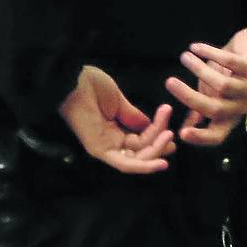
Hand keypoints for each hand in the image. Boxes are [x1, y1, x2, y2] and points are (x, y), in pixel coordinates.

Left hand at [59, 65, 174, 174]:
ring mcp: (104, 146)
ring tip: (169, 137)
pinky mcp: (99, 150)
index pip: (141, 138)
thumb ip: (134, 117)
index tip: (170, 124)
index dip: (156, 134)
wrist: (74, 80)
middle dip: (159, 145)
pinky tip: (161, 162)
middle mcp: (110, 141)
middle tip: (172, 136)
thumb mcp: (119, 102)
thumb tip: (152, 128)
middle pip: (141, 151)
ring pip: (136, 159)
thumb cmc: (92, 86)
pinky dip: (143, 166)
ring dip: (156, 151)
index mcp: (114, 129)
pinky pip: (124, 164)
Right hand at [166, 27, 246, 146]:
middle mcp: (243, 106)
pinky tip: (195, 47)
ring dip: (198, 69)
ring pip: (222, 85)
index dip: (201, 137)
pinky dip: (209, 53)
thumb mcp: (215, 95)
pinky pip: (230, 62)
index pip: (218, 135)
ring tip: (184, 57)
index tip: (180, 133)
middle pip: (216, 109)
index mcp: (231, 116)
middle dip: (189, 97)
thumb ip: (201, 110)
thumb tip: (185, 126)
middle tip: (169, 81)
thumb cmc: (231, 76)